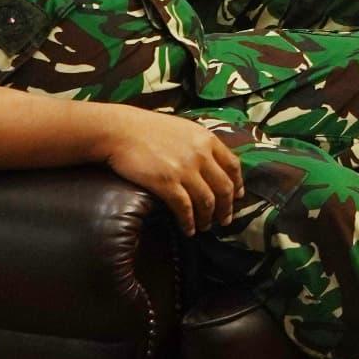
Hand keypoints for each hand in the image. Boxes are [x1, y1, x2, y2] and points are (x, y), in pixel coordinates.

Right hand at [95, 107, 244, 234]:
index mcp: (207, 139)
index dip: (238, 184)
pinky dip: (189, 222)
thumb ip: (200, 145)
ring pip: (206, 201)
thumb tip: (212, 163)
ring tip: (205, 226)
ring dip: (208, 218)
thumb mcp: (184, 129)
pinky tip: (188, 229)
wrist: (121, 130)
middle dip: (227, 207)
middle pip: (224, 187)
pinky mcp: (166, 183)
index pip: (233, 165)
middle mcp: (200, 155)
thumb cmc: (149, 129)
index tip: (238, 196)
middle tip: (225, 220)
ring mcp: (184, 169)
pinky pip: (184, 208)